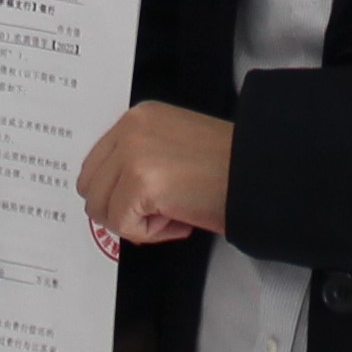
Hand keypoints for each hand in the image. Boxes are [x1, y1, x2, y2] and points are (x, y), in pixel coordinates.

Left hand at [76, 99, 231, 247]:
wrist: (261, 175)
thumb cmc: (230, 168)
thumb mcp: (174, 148)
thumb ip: (140, 159)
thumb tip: (113, 193)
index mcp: (139, 117)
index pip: (97, 165)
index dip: (119, 193)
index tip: (148, 202)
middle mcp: (130, 129)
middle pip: (91, 187)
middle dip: (121, 208)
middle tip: (162, 212)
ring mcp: (132, 154)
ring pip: (101, 208)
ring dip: (136, 222)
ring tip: (174, 212)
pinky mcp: (140, 182)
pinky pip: (122, 224)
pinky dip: (149, 234)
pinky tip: (180, 220)